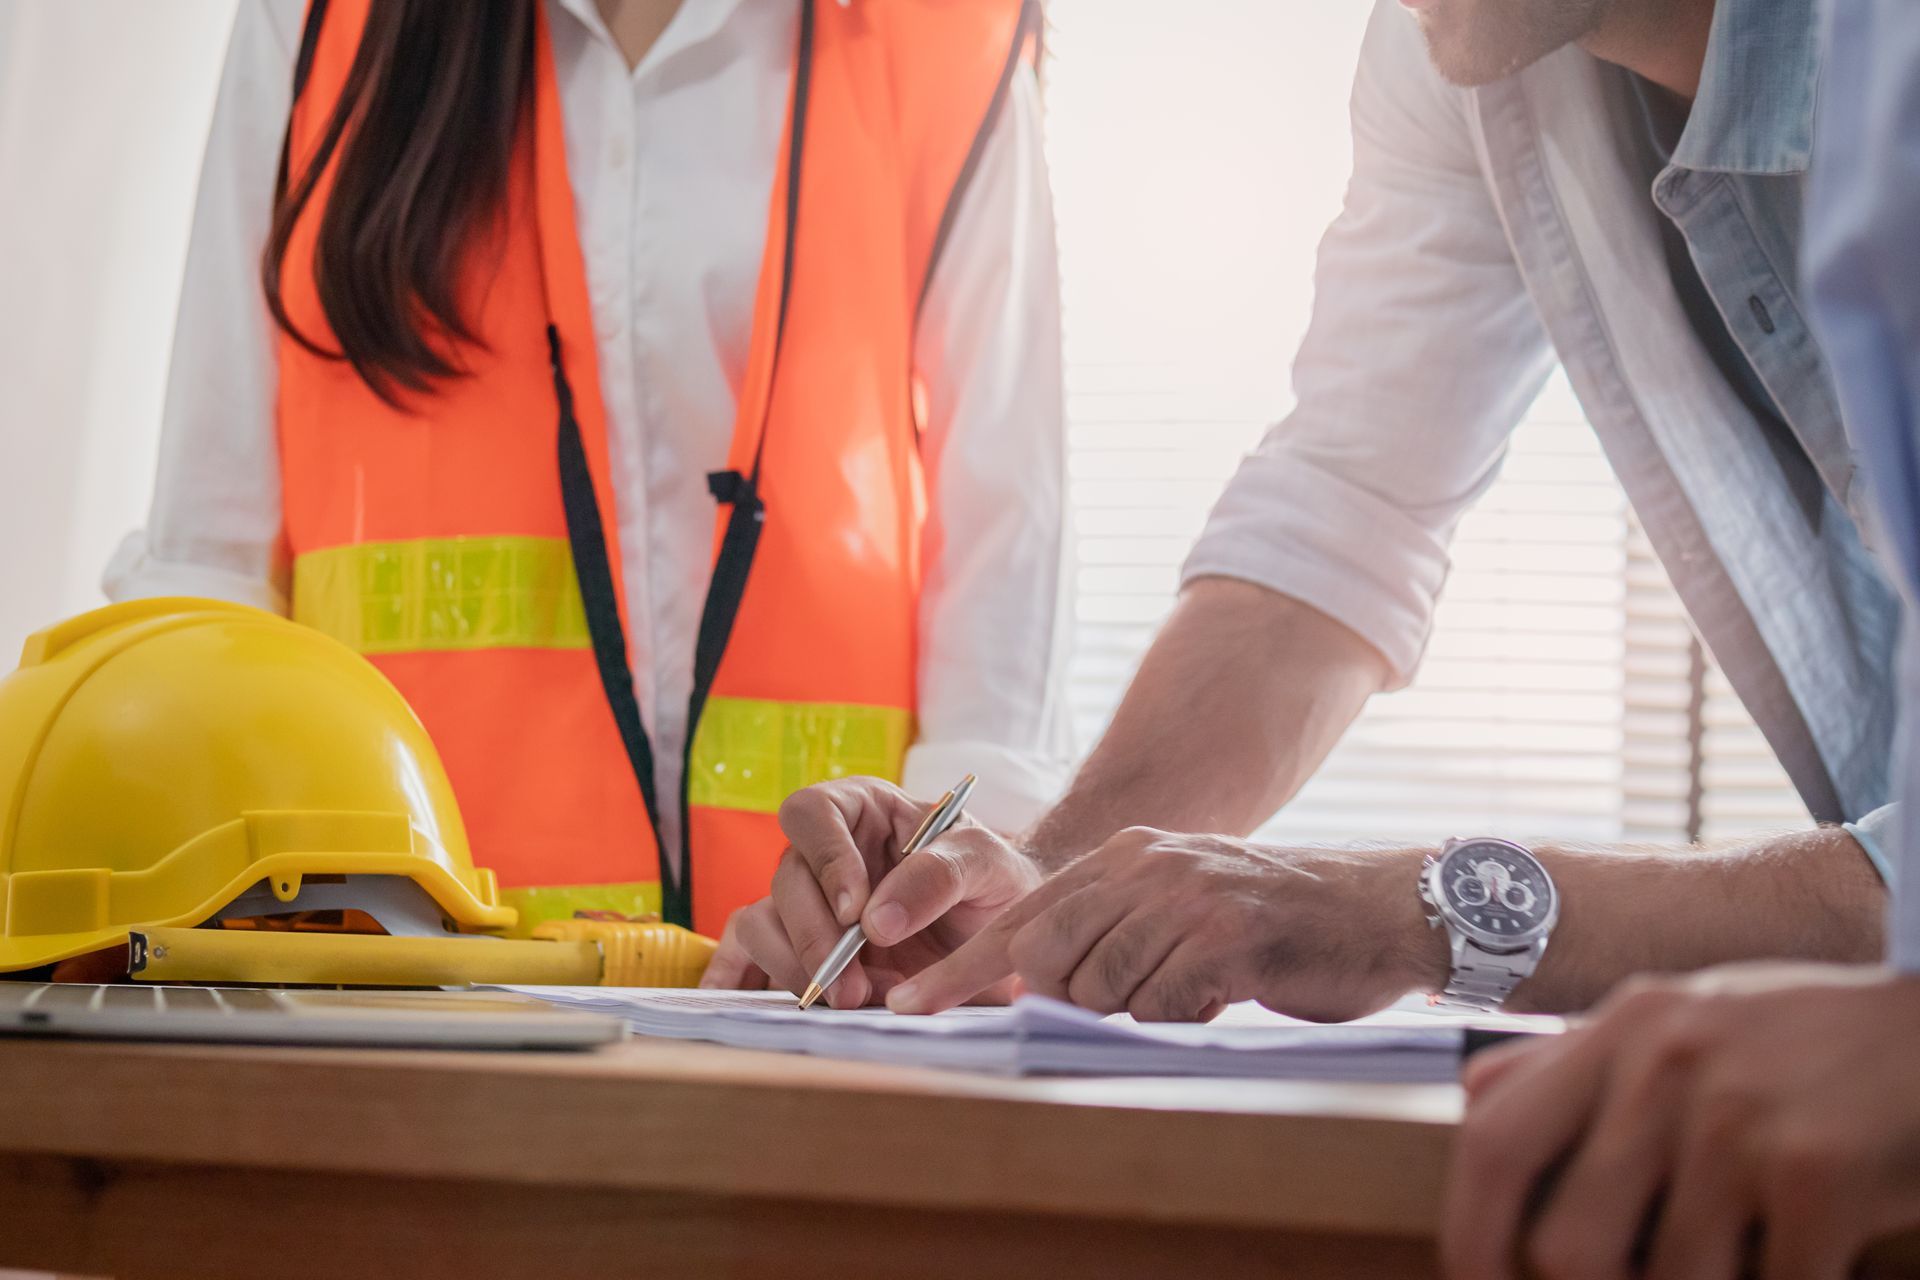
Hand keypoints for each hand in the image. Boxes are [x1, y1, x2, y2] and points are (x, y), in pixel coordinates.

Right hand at [699, 777, 1040, 1007]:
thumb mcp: (984, 863)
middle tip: (853, 987)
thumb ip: (938, 876)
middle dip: (815, 938)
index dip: (825, 859)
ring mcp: (808, 903)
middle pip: (785, 880)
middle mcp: (824, 853)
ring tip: (849, 1001)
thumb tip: (875, 920)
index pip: (812, 812)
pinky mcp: (801, 948)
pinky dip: (740, 977)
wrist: (1001, 932)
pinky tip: (740, 1002)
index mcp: (861, 809)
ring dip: (795, 967)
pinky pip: (750, 954)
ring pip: (762, 923)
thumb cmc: (991, 879)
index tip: (855, 912)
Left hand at [888, 827, 1443, 1020]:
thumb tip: (1035, 984)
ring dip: (1137, 1010)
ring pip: (1101, 988)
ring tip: (1192, 989)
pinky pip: (1162, 1006)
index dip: (962, 965)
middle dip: (1043, 998)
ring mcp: (1185, 898)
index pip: (1022, 914)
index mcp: (1128, 857)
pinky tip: (1222, 995)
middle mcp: (1148, 867)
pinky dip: (1183, 1018)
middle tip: (1080, 1014)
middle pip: (1045, 950)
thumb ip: (1114, 929)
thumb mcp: (1180, 903)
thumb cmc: (1272, 924)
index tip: (911, 1005)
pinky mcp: (1225, 939)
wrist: (1378, 909)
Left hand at [1443, 963, 1919, 1279]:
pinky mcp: (1816, 1172)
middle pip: (1567, 1243)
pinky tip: (1810, 1266)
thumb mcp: (1682, 1017)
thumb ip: (1581, 1061)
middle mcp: (1664, 1062)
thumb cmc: (1810, 1036)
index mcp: (1622, 1026)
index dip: (1470, 1232)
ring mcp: (1737, 1117)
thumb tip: (1474, 1099)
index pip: (1494, 1137)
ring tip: (1744, 1257)